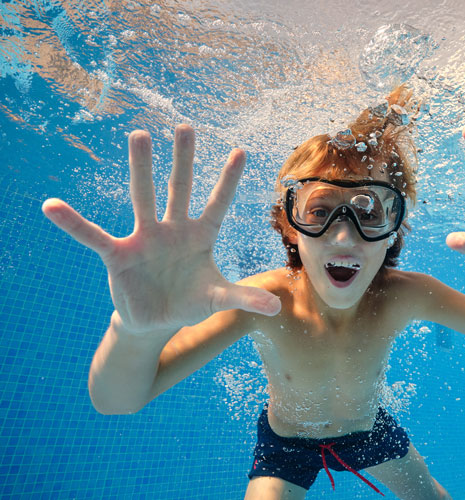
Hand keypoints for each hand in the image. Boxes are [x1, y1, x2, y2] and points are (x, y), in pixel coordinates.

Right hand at [42, 125, 280, 335]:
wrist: (156, 321)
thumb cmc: (189, 302)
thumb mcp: (217, 300)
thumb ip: (244, 299)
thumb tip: (277, 308)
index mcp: (200, 237)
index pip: (218, 204)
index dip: (228, 180)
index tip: (241, 151)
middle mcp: (172, 230)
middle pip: (179, 189)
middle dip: (183, 160)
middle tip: (185, 126)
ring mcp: (145, 239)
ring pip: (143, 198)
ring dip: (141, 169)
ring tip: (139, 135)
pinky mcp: (119, 255)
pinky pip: (92, 236)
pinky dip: (73, 223)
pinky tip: (51, 207)